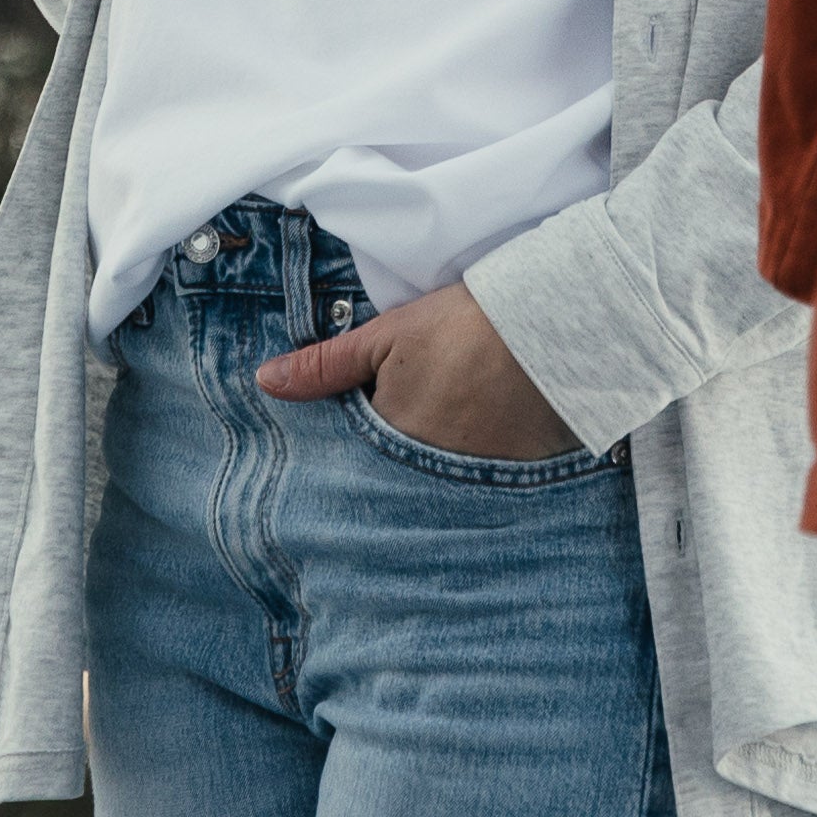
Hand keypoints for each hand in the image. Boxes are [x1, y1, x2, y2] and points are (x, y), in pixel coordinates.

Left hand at [254, 282, 577, 462]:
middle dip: (393, 460)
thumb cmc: (463, 328)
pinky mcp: (515, 486)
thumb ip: (325, 365)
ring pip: (437, 484)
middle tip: (415, 417)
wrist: (551, 330)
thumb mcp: (386, 338)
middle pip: (396, 476)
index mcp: (389, 444)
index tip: (368, 412)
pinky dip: (477, 468)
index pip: (355, 458)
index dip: (358, 434)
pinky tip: (485, 435)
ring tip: (451, 423)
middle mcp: (427, 480)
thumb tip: (266, 381)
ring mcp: (474, 486)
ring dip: (435, 463)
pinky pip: (482, 488)